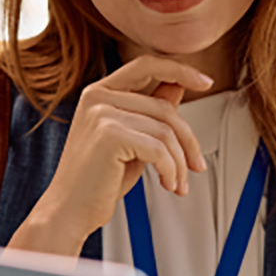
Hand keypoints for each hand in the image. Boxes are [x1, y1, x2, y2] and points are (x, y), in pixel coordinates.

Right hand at [7, 56, 211, 255]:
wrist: (69, 211)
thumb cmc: (97, 180)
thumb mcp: (131, 140)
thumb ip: (150, 113)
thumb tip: (178, 86)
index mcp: (99, 92)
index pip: (147, 65)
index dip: (180, 70)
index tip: (205, 82)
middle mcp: (97, 96)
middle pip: (165, 107)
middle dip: (188, 141)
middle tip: (195, 166)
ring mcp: (101, 113)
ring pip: (166, 131)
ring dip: (179, 162)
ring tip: (177, 182)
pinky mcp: (109, 135)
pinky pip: (159, 149)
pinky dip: (171, 170)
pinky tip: (168, 184)